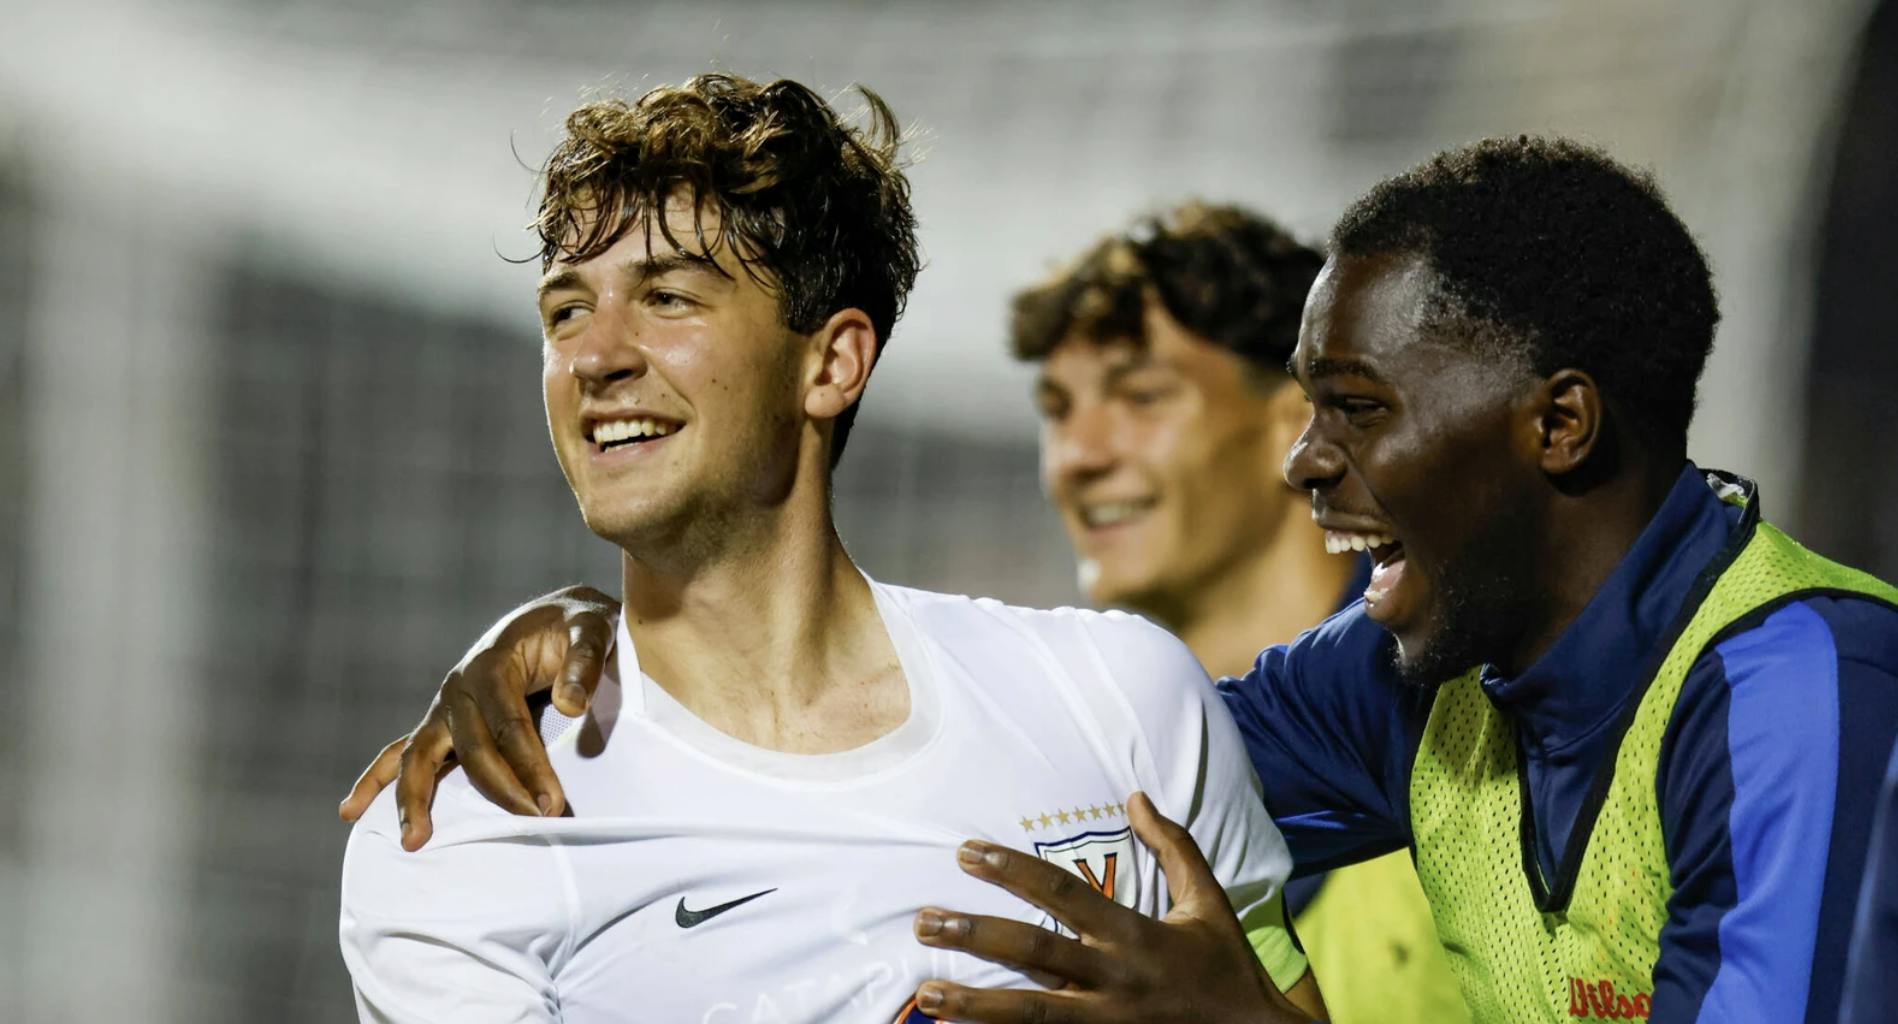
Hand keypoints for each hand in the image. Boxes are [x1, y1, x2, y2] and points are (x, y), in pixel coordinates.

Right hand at [336, 585, 617, 849]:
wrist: (552, 617)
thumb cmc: (575, 626)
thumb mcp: (591, 629)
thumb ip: (584, 662)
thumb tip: (571, 705)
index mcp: (491, 665)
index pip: (507, 726)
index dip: (529, 766)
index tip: (552, 802)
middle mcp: (458, 688)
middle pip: (470, 750)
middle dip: (501, 791)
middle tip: (537, 821)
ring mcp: (444, 707)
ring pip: (419, 757)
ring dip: (413, 799)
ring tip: (414, 840)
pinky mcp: (442, 723)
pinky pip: (403, 752)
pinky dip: (378, 780)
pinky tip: (353, 810)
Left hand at [911, 791, 1317, 1022]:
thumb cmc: (1229, 969)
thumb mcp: (1210, 902)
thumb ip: (1175, 848)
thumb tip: (1136, 797)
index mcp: (1135, 935)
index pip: (1063, 894)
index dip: (1013, 870)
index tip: (967, 852)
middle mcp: (1115, 979)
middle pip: (1034, 954)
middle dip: (975, 935)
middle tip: (923, 921)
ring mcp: (1108, 1023)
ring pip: (1031, 1015)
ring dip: (975, 1005)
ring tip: (926, 994)